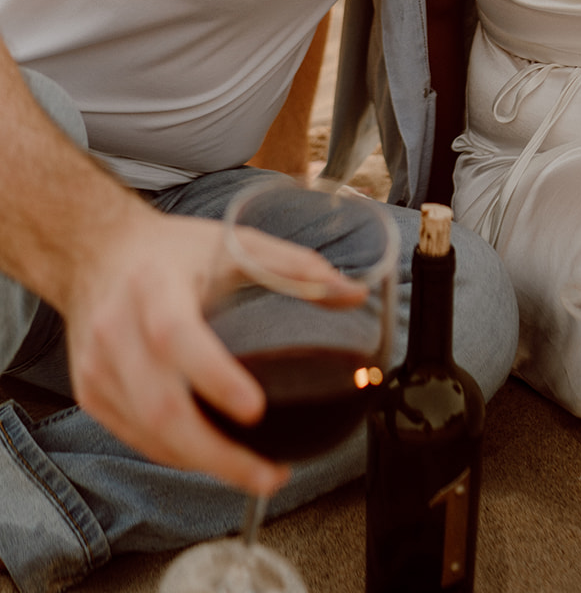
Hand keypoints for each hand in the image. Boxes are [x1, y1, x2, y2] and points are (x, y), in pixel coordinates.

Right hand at [61, 200, 362, 490]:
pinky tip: (215, 458)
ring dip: (203, 463)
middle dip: (216, 454)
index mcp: (155, 284)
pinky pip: (137, 438)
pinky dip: (178, 455)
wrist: (97, 252)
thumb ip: (294, 267)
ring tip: (257, 474)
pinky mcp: (92, 393)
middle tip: (269, 474)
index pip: (175, 336)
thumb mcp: (232, 242)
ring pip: (148, 434)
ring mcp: (98, 367)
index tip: (254, 409)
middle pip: (160, 406)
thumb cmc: (173, 250)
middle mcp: (116, 328)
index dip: (213, 377)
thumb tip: (353, 295)